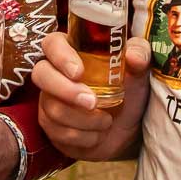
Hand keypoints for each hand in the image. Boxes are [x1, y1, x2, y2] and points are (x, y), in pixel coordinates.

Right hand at [32, 32, 151, 160]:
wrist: (129, 127)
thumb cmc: (130, 90)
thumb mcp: (139, 70)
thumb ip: (139, 55)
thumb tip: (133, 57)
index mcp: (72, 51)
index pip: (52, 43)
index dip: (60, 56)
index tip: (79, 72)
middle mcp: (54, 73)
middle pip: (41, 75)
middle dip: (66, 91)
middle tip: (93, 102)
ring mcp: (49, 100)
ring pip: (53, 109)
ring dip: (85, 120)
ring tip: (107, 120)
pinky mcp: (51, 126)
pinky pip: (59, 133)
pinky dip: (84, 137)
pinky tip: (98, 134)